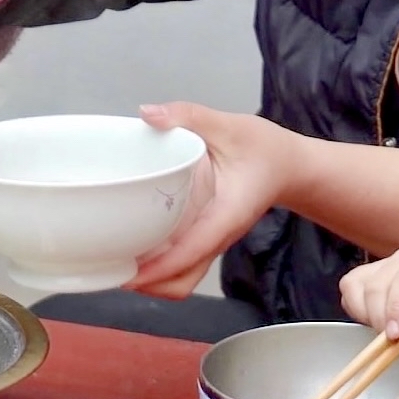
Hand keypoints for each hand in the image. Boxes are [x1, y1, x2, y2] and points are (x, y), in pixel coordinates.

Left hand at [128, 102, 293, 297]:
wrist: (289, 166)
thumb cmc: (265, 149)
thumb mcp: (229, 125)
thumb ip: (189, 116)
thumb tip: (148, 114)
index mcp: (227, 215)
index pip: (193, 250)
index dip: (160, 267)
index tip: (131, 274)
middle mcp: (218, 237)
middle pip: (182, 281)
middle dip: (147, 284)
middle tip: (109, 267)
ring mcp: (211, 243)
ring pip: (181, 281)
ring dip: (150, 281)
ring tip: (114, 264)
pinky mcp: (205, 240)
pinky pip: (181, 267)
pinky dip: (157, 269)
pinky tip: (133, 249)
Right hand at [338, 248, 398, 352]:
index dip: (396, 307)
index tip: (394, 334)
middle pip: (379, 284)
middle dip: (380, 316)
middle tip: (390, 340)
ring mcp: (384, 264)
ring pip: (361, 286)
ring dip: (369, 315)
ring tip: (387, 331)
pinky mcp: (365, 274)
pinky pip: (349, 289)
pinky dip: (357, 310)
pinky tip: (374, 320)